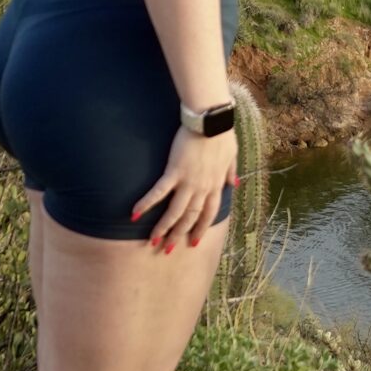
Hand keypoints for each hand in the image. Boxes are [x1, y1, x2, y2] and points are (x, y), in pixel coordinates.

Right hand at [132, 117, 237, 251]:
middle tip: (168, 249)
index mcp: (216, 184)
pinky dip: (146, 204)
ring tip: (153, 240)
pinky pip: (158, 193)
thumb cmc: (221, 134)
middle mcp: (202, 188)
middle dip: (179, 235)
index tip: (194, 242)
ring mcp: (188, 181)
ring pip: (175, 212)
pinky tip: (135, 214)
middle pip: (190, 217)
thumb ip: (231, 172)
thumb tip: (235, 184)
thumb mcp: (232, 155)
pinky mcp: (174, 172)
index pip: (208, 213)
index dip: (201, 228)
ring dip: (164, 228)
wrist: (210, 120)